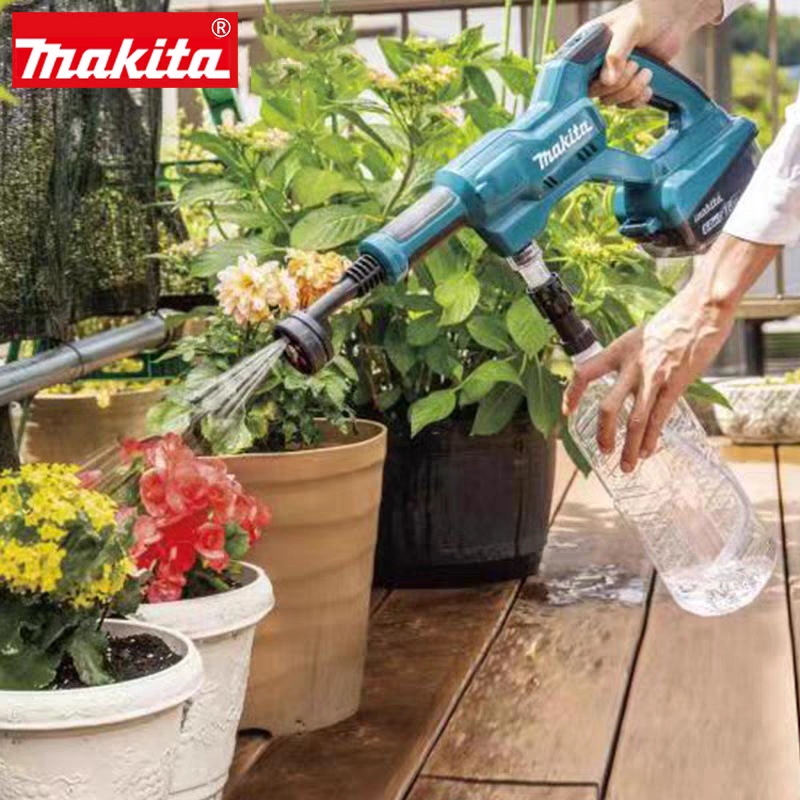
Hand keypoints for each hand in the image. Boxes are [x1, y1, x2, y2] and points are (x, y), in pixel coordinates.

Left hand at [562, 235, 779, 471]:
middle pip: (607, 408)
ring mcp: (653, 377)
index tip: (566, 411)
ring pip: (634, 421)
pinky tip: (647, 451)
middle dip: (603, 434)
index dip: (572, 393)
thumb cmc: (675, 320)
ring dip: (628, 447)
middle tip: (602, 450)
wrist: (702, 309)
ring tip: (625, 465)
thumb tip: (626, 376)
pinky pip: (659, 418)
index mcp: (618, 350)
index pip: (585, 372)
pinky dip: (651, 439)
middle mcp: (631, 365)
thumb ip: (631, 357)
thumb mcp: (641, 334)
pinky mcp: (675, 385)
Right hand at [588, 0, 723, 107]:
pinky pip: (625, 105)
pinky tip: (648, 86)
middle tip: (635, 64)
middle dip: (618, 83)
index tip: (602, 80)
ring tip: (646, 71)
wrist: (674, 18)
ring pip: (610, 100)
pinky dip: (638, 99)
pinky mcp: (626, 86)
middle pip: (593, 91)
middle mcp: (595, 64)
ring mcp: (610, 77)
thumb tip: (607, 81)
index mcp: (587, 46)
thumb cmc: (649, 13)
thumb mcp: (630, 27)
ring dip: (631, 91)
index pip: (573, 73)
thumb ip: (617, 52)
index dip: (582, 82)